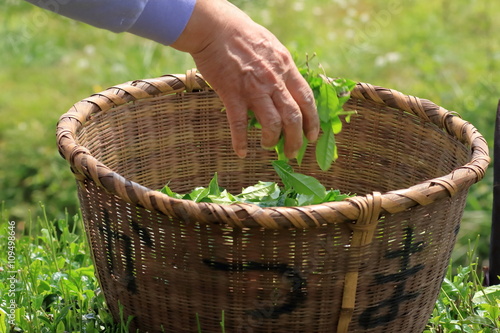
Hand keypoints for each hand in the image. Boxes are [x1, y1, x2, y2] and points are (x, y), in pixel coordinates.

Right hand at [171, 0, 318, 158]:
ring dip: (272, 140)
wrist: (216, 28)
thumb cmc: (244, 35)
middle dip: (296, 139)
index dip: (312, 121)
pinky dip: (241, 142)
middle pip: (293, 117)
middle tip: (293, 152)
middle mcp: (274, 81)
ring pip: (272, 124)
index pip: (306, 100)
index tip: (313, 136)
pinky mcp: (232, 94)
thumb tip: (289, 86)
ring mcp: (253, 89)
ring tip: (269, 146)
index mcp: (286, 68)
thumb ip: (282, 69)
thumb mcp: (273, 48)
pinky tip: (241, 153)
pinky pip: (239, 124)